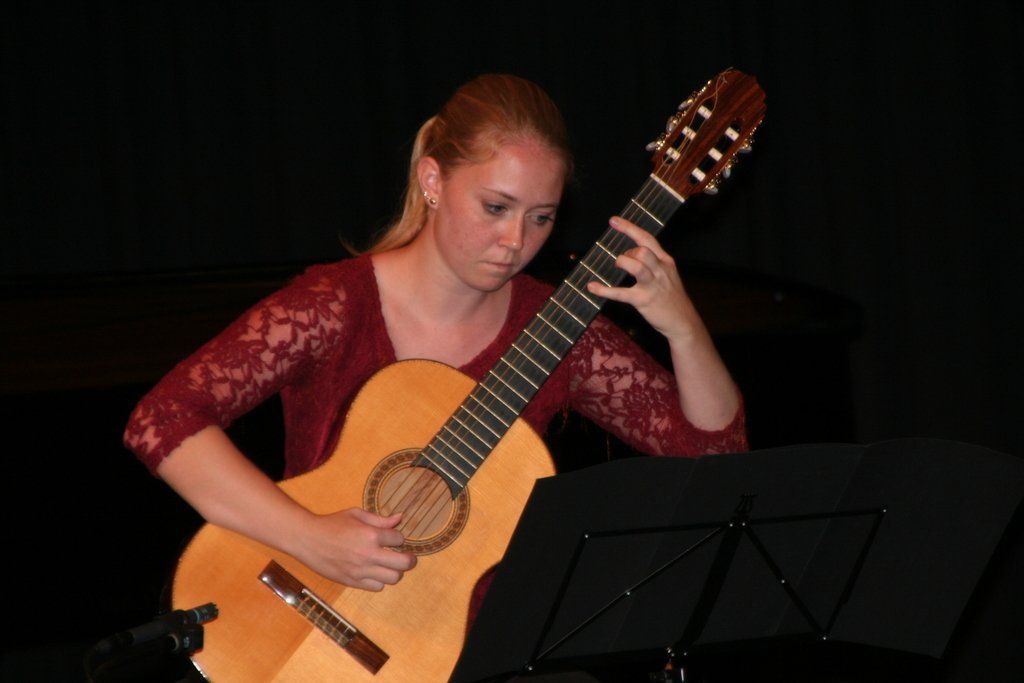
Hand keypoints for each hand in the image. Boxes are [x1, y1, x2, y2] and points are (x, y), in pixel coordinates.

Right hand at [292, 507, 417, 590]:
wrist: (308, 539)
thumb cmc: (332, 524)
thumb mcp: (357, 514)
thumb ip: (380, 519)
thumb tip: (400, 518)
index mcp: (371, 535)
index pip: (399, 539)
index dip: (399, 538)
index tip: (393, 538)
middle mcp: (368, 554)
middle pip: (403, 563)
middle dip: (409, 559)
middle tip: (407, 557)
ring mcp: (361, 570)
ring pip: (393, 578)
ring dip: (395, 571)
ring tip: (390, 565)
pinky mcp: (352, 581)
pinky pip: (377, 587)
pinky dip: (379, 580)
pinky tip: (374, 572)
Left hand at [585, 216, 700, 342]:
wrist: (683, 322)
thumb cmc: (672, 298)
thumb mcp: (668, 275)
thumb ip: (653, 263)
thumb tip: (631, 254)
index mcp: (665, 262)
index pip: (647, 239)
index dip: (629, 228)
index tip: (614, 221)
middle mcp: (660, 271)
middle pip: (643, 250)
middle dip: (629, 252)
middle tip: (623, 262)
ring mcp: (652, 285)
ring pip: (636, 266)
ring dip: (623, 263)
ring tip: (618, 267)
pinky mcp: (643, 300)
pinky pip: (620, 293)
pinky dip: (604, 290)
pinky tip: (592, 287)